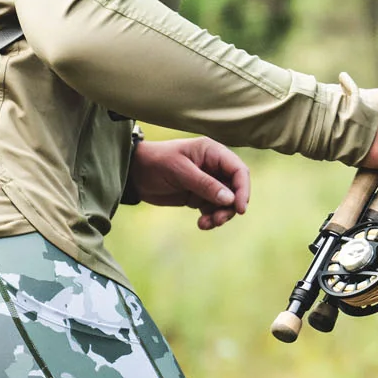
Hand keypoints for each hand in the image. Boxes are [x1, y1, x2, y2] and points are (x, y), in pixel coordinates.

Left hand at [130, 136, 250, 228]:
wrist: (135, 173)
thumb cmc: (156, 163)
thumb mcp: (180, 171)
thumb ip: (205, 184)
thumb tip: (230, 199)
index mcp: (212, 152)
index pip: (238, 170)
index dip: (243, 189)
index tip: (240, 208)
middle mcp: (214, 167)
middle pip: (235, 189)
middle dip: (231, 206)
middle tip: (218, 220)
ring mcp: (208, 182)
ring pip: (225, 202)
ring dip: (220, 215)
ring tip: (207, 224)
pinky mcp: (199, 196)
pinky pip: (213, 209)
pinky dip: (211, 219)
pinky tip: (201, 224)